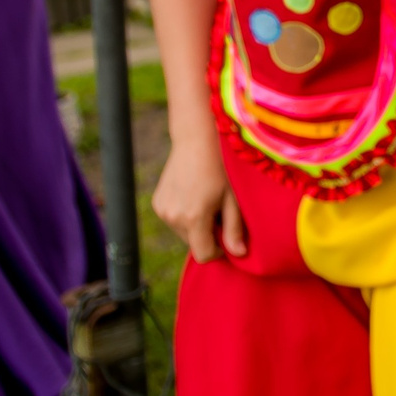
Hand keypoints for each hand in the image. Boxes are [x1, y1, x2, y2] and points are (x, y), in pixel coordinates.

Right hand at [151, 140, 246, 263]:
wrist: (196, 140)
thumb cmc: (221, 168)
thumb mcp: (233, 198)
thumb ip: (234, 229)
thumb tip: (238, 254)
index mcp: (194, 218)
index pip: (203, 255)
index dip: (218, 251)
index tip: (227, 236)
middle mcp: (173, 217)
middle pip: (193, 243)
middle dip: (208, 234)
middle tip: (219, 210)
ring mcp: (162, 210)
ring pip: (183, 232)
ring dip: (196, 225)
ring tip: (206, 200)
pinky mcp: (157, 203)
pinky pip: (174, 220)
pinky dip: (185, 215)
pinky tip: (193, 195)